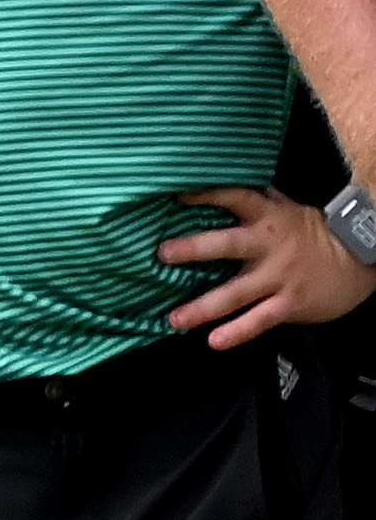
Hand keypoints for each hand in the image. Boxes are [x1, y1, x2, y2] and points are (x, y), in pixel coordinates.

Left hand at [160, 184, 375, 349]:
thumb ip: (258, 200)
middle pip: (228, 245)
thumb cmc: (315, 233)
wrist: (362, 260)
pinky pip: (259, 319)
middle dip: (194, 249)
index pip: (235, 198)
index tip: (176, 195)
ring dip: (203, 307)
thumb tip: (225, 178)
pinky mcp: (289, 303)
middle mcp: (269, 246)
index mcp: (268, 216)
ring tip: (175, 319)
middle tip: (163, 254)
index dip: (206, 195)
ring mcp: (279, 277)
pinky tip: (214, 340)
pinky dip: (237, 331)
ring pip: (237, 292)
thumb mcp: (288, 209)